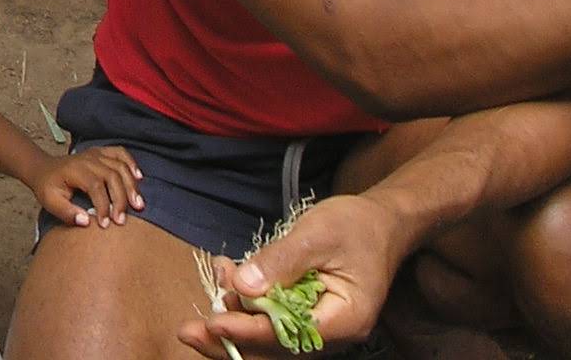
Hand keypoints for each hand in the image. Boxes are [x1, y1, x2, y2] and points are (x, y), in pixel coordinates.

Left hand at [31, 145, 140, 227]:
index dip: (103, 206)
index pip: (95, 187)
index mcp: (76, 170)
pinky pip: (121, 153)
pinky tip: (139, 178)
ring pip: (120, 166)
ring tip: (138, 205)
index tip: (106, 224)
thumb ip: (66, 213)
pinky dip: (131, 163)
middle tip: (122, 220)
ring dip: (131, 185)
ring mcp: (96, 154)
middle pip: (112, 176)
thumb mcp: (50, 202)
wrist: (44, 169)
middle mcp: (89, 159)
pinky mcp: (102, 153)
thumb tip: (86, 222)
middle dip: (120, 200)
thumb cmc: (48, 187)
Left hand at [178, 193, 405, 356]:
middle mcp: (331, 335)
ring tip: (214, 284)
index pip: (288, 336)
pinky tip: (229, 277)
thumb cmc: (356, 226)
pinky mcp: (306, 315)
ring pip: (269, 338)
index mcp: (344, 320)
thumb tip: (242, 286)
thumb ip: (281, 262)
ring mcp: (319, 329)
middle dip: (230, 340)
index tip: (214, 322)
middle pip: (274, 349)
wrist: (381, 223)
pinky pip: (272, 320)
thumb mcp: (317, 234)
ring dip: (235, 317)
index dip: (248, 331)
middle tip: (188, 331)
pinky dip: (247, 303)